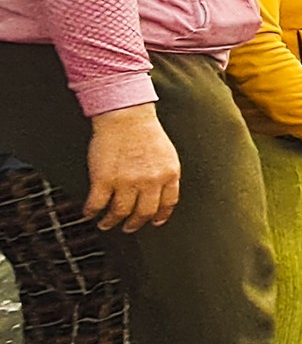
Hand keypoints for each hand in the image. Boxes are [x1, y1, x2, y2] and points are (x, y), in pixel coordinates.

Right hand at [85, 104, 180, 231]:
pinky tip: (89, 214)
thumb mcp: (168, 154)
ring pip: (119, 212)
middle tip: (128, 228)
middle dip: (135, 224)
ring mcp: (126, 182)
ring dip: (111, 222)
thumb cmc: (146, 131)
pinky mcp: (104, 179)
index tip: (154, 222)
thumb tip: (164, 192)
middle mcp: (150, 181)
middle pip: (144, 213)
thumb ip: (167, 174)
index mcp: (169, 174)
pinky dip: (91, 212)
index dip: (160, 216)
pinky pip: (97, 204)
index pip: (167, 204)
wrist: (126, 115)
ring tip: (106, 224)